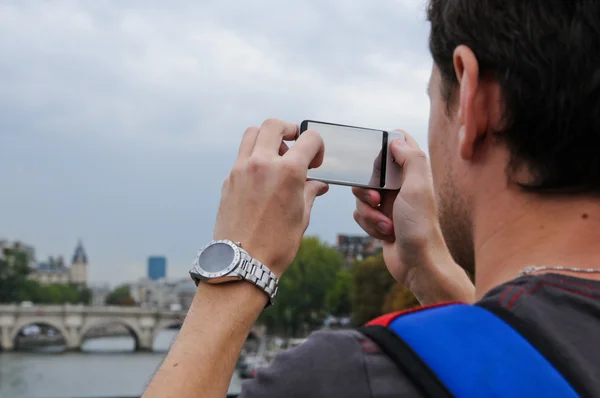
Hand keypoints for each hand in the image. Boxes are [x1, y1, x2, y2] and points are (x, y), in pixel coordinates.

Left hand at [213, 119, 328, 277]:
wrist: (242, 263)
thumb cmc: (277, 244)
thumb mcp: (301, 217)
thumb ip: (310, 192)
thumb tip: (318, 184)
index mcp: (288, 171)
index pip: (309, 138)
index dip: (318, 146)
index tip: (316, 161)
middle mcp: (262, 163)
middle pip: (275, 125)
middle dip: (290, 130)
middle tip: (296, 145)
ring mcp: (241, 169)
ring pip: (252, 133)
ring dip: (267, 138)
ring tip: (276, 157)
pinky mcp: (229, 179)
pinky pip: (242, 155)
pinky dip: (254, 156)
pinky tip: (262, 177)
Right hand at [352, 131, 473, 303]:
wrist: (418, 264)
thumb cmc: (420, 227)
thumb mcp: (417, 187)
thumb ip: (410, 159)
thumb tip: (396, 139)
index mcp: (412, 173)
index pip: (398, 144)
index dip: (384, 145)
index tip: (377, 159)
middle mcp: (400, 186)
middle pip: (369, 172)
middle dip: (366, 189)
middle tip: (376, 200)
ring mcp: (389, 204)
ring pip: (361, 196)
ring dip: (368, 212)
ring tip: (385, 225)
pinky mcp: (379, 220)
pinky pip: (360, 214)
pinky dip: (368, 224)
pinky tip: (384, 234)